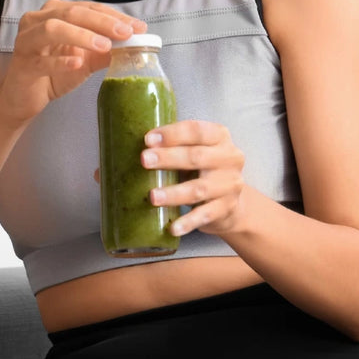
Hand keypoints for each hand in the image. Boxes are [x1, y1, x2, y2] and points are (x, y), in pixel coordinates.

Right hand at [0, 0, 145, 125]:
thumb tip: (135, 43)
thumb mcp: (86, 59)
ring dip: (81, 35)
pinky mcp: (22, 64)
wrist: (23, 98)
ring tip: (104, 46)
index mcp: (55, 12)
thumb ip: (106, 50)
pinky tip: (77, 63)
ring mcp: (26, 40)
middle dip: (102, 22)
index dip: (115, 16)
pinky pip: (41, 60)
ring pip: (53, 28)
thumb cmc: (54, 72)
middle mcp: (37, 20)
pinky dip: (60, 61)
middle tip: (125, 34)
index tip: (139, 27)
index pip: (90, 8)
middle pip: (72, 12)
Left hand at [141, 121, 246, 236]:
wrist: (232, 202)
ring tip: (152, 197)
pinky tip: (173, 227)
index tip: (148, 140)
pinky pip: (204, 215)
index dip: (173, 134)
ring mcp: (230, 185)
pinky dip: (188, 222)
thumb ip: (172, 147)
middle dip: (168, 158)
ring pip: (199, 188)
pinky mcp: (226, 208)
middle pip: (197, 157)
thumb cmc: (204, 169)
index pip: (197, 131)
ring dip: (174, 193)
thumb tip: (127, 156)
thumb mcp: (195, 150)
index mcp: (220, 136)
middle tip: (144, 161)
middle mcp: (230, 158)